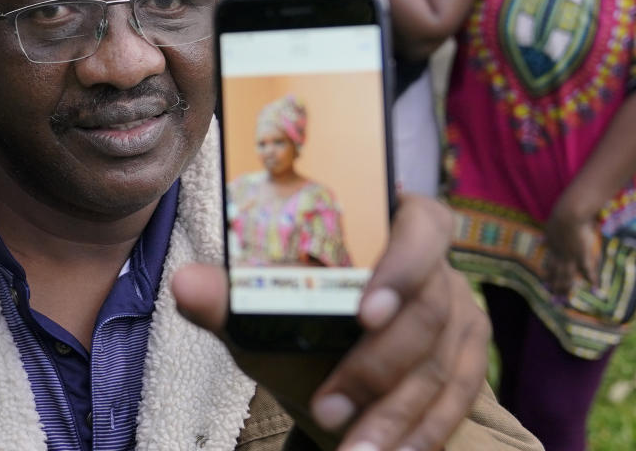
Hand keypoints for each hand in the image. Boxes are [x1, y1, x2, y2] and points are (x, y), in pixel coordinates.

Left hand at [173, 195, 490, 450]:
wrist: (331, 364)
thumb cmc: (298, 324)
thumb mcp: (264, 313)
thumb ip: (230, 297)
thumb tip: (184, 284)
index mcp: (392, 225)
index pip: (421, 226)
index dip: (402, 265)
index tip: (365, 314)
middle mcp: (436, 265)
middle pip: (428, 308)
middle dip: (377, 367)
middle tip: (328, 408)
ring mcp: (460, 310)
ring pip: (443, 364)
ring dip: (395, 414)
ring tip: (351, 450)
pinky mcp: (470, 356)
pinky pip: (458, 399)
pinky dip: (422, 432)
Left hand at [543, 197, 599, 296]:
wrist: (568, 216)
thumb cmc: (560, 218)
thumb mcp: (550, 229)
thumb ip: (547, 237)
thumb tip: (541, 242)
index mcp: (552, 248)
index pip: (550, 265)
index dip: (548, 275)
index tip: (544, 282)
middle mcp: (560, 256)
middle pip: (557, 274)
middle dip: (555, 286)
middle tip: (554, 296)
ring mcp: (571, 257)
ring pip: (568, 276)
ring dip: (566, 287)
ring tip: (565, 297)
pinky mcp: (582, 255)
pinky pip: (588, 270)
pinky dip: (592, 279)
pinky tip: (594, 288)